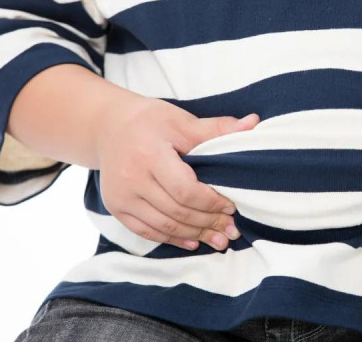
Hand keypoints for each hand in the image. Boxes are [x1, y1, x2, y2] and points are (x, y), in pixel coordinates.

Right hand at [95, 95, 258, 251]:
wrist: (108, 127)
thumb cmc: (150, 121)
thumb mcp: (182, 120)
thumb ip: (217, 128)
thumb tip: (254, 123)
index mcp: (148, 154)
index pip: (184, 189)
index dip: (211, 202)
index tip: (232, 206)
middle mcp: (131, 179)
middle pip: (176, 211)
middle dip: (208, 223)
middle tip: (232, 230)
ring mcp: (121, 197)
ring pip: (163, 225)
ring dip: (194, 234)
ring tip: (219, 240)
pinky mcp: (116, 208)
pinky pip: (146, 231)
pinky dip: (171, 238)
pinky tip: (192, 241)